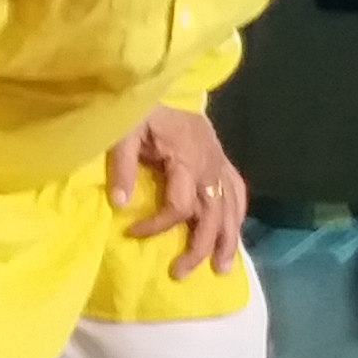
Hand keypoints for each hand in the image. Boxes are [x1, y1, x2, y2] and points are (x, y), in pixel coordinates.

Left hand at [108, 105, 245, 279]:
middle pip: (212, 214)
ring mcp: (218, 161)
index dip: (158, 224)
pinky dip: (237, 213)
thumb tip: (119, 204)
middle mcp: (210, 164)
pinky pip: (237, 189)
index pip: (180, 205)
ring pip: (231, 207)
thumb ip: (122, 166)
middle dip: (199, 248)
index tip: (132, 231)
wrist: (153, 83)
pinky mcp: (220, 158)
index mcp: (187, 158)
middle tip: (180, 273)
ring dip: (228, 239)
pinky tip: (234, 231)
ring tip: (222, 268)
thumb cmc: (136, 110)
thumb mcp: (123, 132)